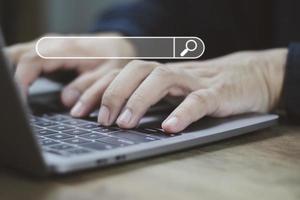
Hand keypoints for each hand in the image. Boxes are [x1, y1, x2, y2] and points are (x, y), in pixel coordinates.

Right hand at [5, 32, 134, 108]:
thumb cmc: (114, 58)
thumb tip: (67, 101)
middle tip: (14, 102)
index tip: (20, 101)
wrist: (116, 46)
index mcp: (67, 49)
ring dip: (13, 75)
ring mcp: (46, 49)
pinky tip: (20, 90)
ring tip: (15, 98)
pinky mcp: (45, 56)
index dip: (22, 80)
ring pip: (17, 57)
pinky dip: (18, 74)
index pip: (33, 61)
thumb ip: (89, 86)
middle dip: (11, 77)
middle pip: (18, 56)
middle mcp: (52, 45)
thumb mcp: (110, 73)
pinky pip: (24, 61)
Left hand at [90, 49, 286, 132]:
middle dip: (112, 93)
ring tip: (125, 123)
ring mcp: (195, 80)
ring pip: (163, 79)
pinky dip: (183, 112)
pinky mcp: (218, 93)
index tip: (77, 109)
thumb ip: (147, 98)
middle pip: (136, 71)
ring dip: (140, 100)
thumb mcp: (170, 93)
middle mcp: (172, 73)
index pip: (121, 73)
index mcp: (157, 74)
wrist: (248, 76)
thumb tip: (111, 114)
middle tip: (100, 119)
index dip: (96, 88)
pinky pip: (199, 100)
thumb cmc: (203, 87)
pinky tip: (170, 128)